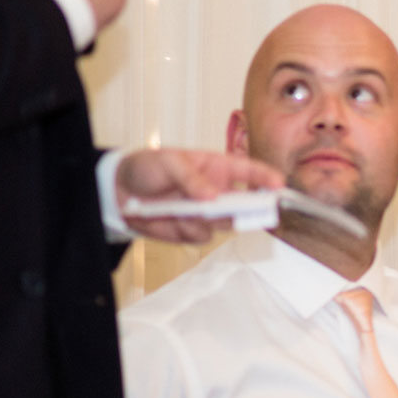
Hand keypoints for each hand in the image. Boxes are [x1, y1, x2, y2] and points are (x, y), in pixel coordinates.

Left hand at [116, 148, 283, 242]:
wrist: (119, 192)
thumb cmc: (147, 167)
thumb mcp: (168, 162)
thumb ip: (192, 178)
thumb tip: (212, 195)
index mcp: (218, 167)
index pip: (250, 171)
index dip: (267, 178)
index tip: (278, 185)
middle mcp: (218, 191)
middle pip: (245, 203)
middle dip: (246, 209)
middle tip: (237, 210)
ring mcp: (207, 212)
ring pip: (224, 223)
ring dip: (208, 219)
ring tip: (184, 209)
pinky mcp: (193, 230)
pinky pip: (201, 235)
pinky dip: (187, 229)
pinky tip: (171, 218)